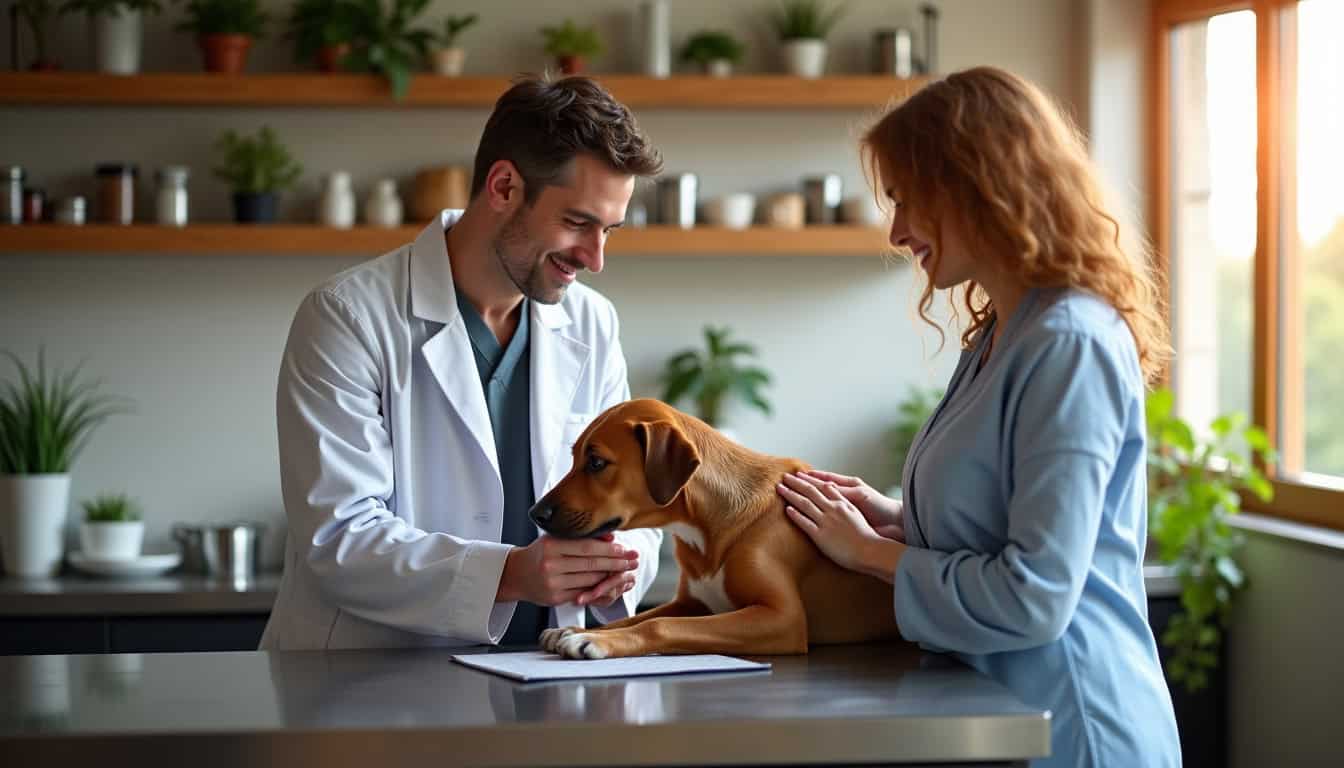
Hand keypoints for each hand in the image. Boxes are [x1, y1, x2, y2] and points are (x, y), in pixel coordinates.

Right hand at [498, 533, 638, 606]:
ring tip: (626, 571)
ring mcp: (552, 583)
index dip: (609, 549)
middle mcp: (551, 564)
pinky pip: (583, 593)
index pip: (587, 547)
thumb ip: (582, 537)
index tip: (625, 549)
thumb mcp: (556, 539)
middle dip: (616, 562)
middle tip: (633, 560)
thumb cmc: (540, 553)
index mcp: (551, 545)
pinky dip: (598, 588)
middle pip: (591, 564)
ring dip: (611, 576)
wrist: (516, 574)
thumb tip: (611, 537)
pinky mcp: (555, 598)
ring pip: (590, 580)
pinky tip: (610, 583)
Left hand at [778, 472, 888, 573]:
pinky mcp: (821, 536)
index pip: (820, 487)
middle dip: (795, 483)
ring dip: (791, 494)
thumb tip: (829, 485)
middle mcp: (832, 509)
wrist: (869, 550)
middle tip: (784, 476)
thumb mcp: (854, 510)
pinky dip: (795, 514)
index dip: (808, 480)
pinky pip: (805, 523)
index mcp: (840, 503)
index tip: (798, 475)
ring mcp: (826, 522)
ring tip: (780, 488)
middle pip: (810, 492)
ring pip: (805, 504)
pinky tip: (787, 509)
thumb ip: (840, 497)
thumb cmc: (864, 533)